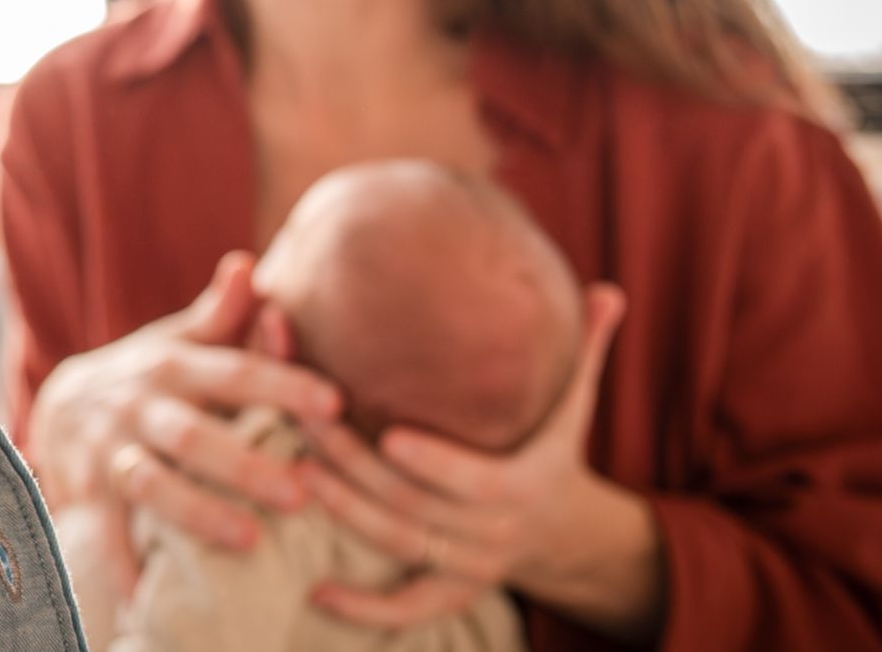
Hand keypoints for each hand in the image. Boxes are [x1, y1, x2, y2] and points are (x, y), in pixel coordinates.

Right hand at [26, 251, 341, 592]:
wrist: (58, 405)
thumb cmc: (147, 377)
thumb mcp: (177, 339)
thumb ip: (220, 313)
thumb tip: (250, 266)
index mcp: (173, 365)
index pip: (233, 371)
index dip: (281, 383)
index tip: (333, 403)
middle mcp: (140, 404)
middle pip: (192, 434)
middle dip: (244, 463)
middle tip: (301, 492)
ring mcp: (109, 449)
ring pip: (152, 482)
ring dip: (199, 513)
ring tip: (250, 543)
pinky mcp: (87, 491)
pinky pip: (107, 531)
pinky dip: (126, 564)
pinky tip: (153, 597)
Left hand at [296, 284, 662, 641]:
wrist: (561, 530)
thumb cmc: (551, 446)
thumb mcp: (573, 403)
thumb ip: (585, 349)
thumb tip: (607, 292)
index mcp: (528, 485)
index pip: (480, 483)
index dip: (437, 464)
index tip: (390, 434)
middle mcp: (496, 534)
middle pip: (417, 507)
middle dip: (357, 465)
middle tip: (307, 422)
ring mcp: (470, 567)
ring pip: (399, 545)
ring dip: (345, 511)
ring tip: (295, 469)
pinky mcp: (448, 593)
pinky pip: (405, 610)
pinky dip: (363, 609)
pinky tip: (316, 592)